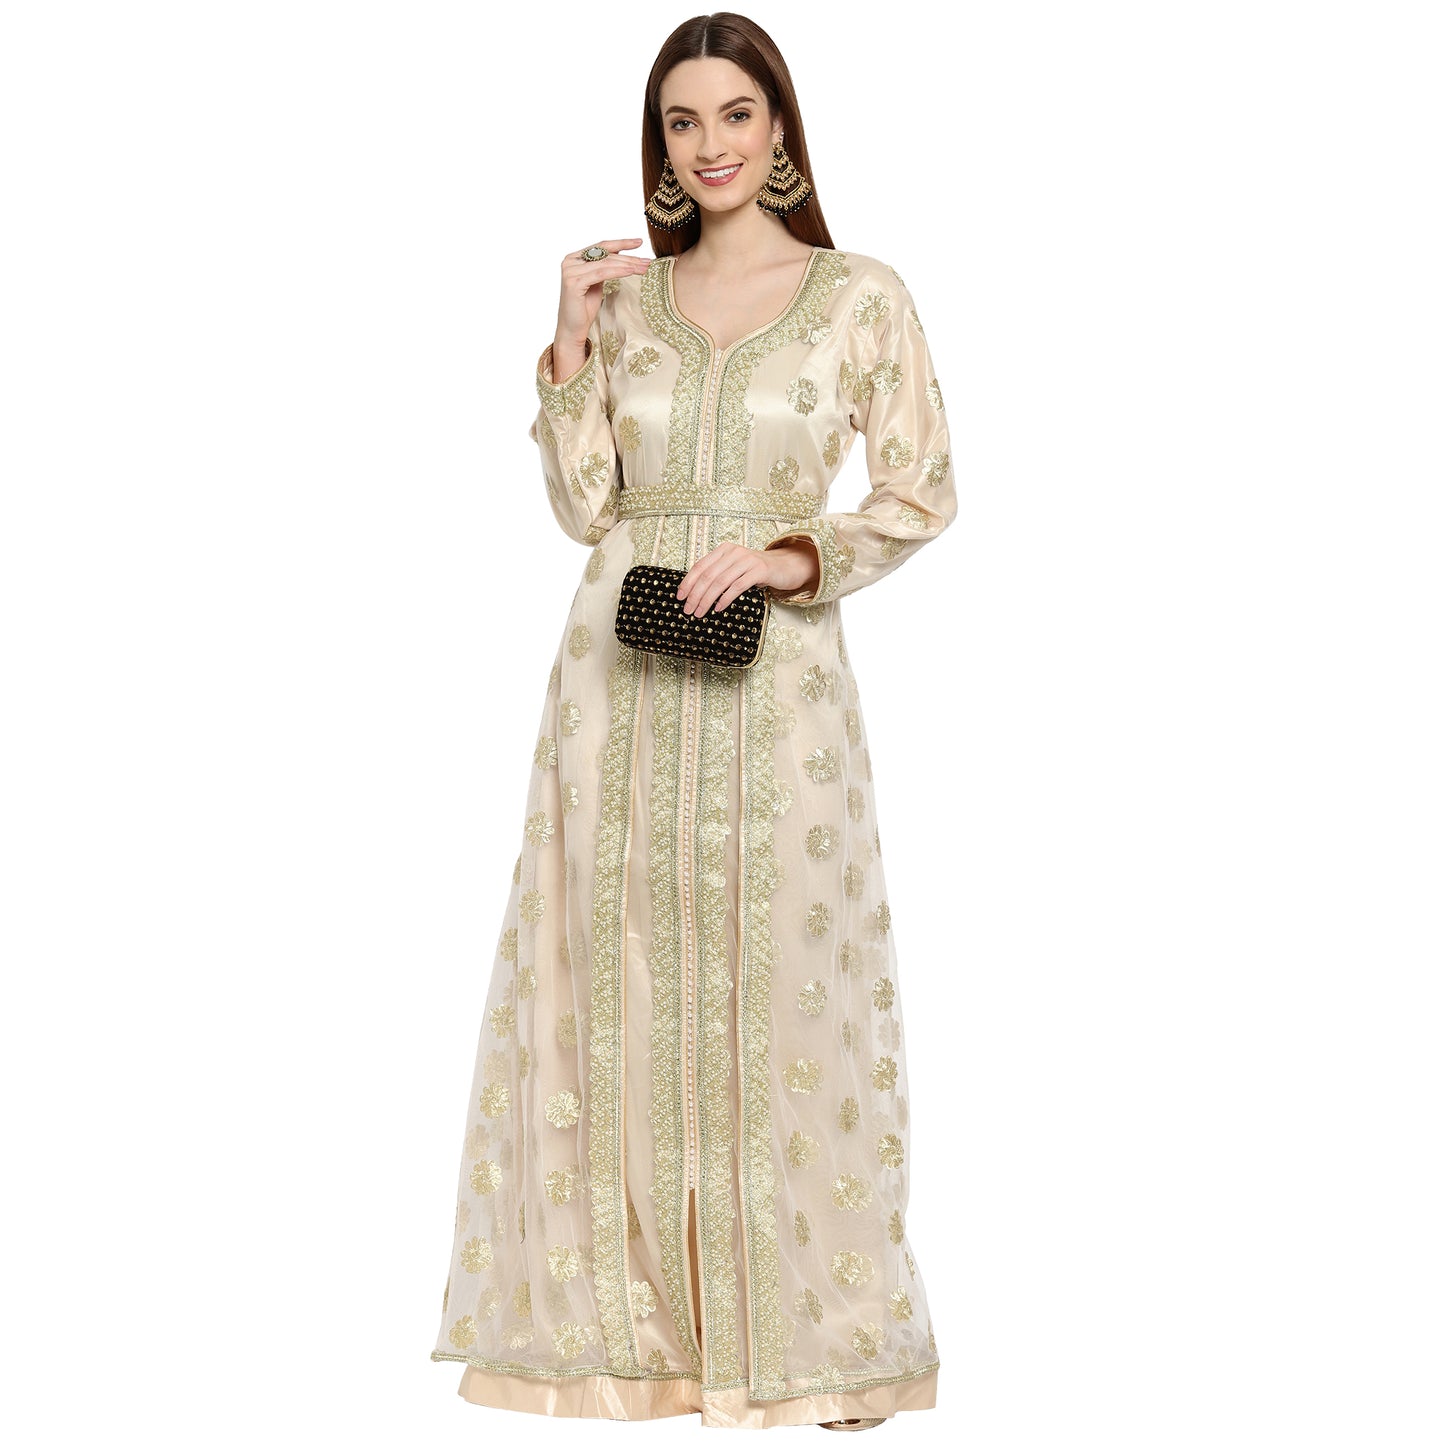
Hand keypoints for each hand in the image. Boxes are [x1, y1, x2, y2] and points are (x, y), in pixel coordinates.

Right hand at [552, 239, 653, 377]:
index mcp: (575, 258)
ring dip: (627, 265)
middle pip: (605, 255)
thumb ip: (604, 268)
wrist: (572, 329)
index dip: (621, 243)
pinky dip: (617, 272)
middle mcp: (570, 261)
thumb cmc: (584, 308)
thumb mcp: (597, 283)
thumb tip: (622, 257)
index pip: (601, 246)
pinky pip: (601, 273)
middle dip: (629, 257)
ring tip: (644, 267)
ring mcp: (570, 271)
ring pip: (605, 263)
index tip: (639, 242)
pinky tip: (630, 271)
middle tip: (647, 261)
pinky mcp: (574, 282)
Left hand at [676, 539, 820, 615]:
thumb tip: (694, 592)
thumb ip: (718, 573)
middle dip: (695, 595)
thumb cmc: (756, 571)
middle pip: (708, 576)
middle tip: (688, 610)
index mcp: (724, 550)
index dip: (688, 582)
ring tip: (699, 612)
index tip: (680, 597)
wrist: (784, 567)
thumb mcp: (734, 568)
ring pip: (720, 582)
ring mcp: (747, 560)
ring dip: (707, 600)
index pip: (700, 566)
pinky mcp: (759, 570)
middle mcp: (734, 552)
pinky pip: (737, 586)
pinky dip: (725, 599)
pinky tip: (718, 608)